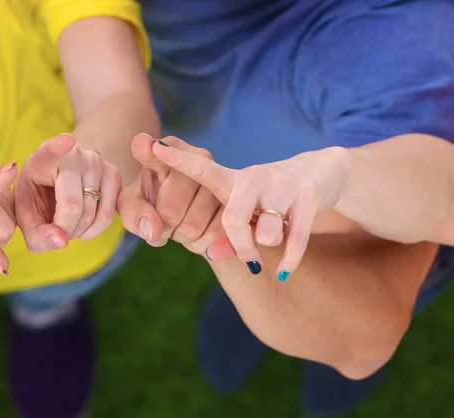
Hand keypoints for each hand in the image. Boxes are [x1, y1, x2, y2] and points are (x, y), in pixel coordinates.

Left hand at [14, 134, 121, 252]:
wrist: (62, 177)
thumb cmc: (39, 196)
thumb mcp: (26, 214)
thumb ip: (35, 234)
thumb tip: (62, 241)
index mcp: (42, 159)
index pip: (50, 151)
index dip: (58, 146)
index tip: (67, 140)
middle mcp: (72, 156)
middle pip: (72, 206)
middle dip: (63, 229)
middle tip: (55, 229)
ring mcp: (96, 163)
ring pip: (91, 215)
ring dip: (78, 231)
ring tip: (68, 224)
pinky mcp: (114, 174)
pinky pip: (107, 217)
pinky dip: (93, 230)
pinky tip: (83, 224)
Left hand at [117, 134, 235, 259]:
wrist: (185, 216)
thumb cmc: (152, 206)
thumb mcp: (133, 206)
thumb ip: (133, 213)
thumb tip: (153, 229)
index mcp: (164, 150)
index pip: (151, 152)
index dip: (146, 151)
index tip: (143, 145)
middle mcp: (196, 156)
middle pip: (169, 212)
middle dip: (163, 228)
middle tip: (165, 222)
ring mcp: (220, 176)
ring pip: (192, 227)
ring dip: (182, 237)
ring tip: (181, 225)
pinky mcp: (237, 200)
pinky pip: (212, 235)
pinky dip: (201, 244)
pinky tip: (198, 233)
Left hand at [153, 143, 348, 277]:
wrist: (322, 172)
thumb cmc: (271, 198)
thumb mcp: (247, 212)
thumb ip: (226, 234)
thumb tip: (214, 255)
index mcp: (233, 179)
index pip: (201, 169)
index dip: (177, 160)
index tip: (153, 145)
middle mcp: (254, 177)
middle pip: (233, 220)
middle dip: (239, 247)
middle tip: (248, 257)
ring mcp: (281, 184)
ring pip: (267, 233)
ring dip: (269, 245)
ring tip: (275, 236)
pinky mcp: (308, 195)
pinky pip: (295, 238)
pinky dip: (289, 261)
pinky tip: (284, 272)